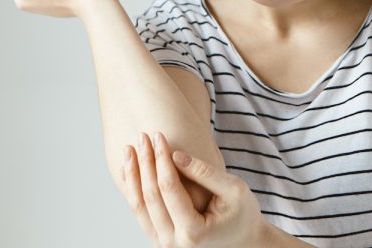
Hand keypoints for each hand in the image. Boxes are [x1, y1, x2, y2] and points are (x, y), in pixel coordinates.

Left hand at [121, 132, 268, 247]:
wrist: (243, 243)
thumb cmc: (243, 214)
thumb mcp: (234, 190)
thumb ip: (205, 173)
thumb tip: (175, 154)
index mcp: (193, 232)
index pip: (169, 188)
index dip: (162, 158)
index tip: (159, 134)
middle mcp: (174, 243)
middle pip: (150, 197)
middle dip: (144, 163)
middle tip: (141, 136)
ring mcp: (164, 245)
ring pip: (139, 207)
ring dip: (133, 176)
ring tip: (128, 149)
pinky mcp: (161, 240)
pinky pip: (141, 214)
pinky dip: (133, 190)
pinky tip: (130, 170)